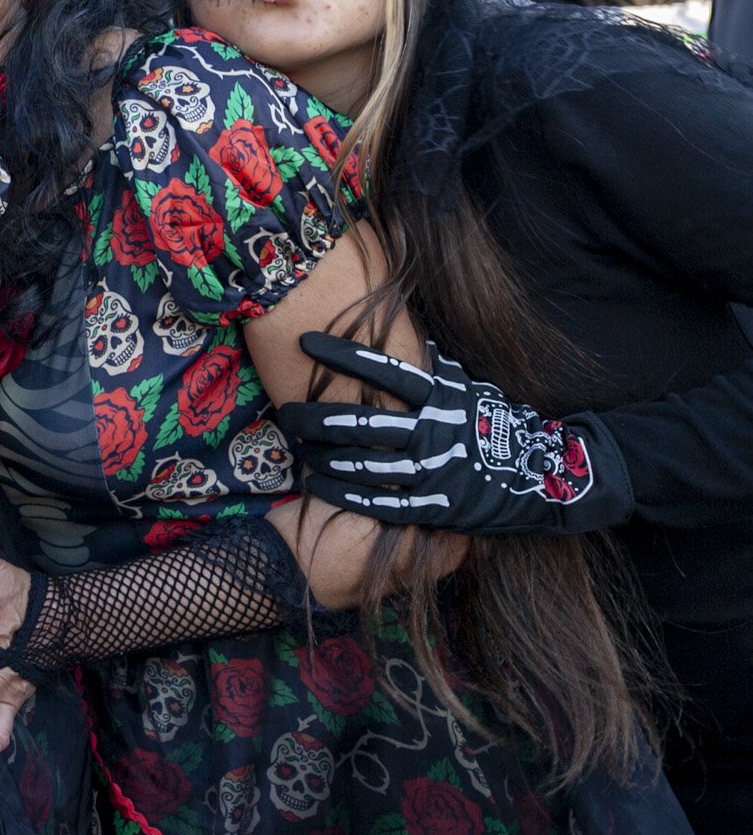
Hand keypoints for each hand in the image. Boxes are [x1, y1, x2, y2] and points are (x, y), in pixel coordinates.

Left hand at [285, 333, 629, 536]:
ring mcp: (435, 471)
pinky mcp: (438, 507)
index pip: (383, 369)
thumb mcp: (469, 387)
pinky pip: (381, 502)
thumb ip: (433, 366)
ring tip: (298, 454)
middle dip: (315, 418)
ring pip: (363, 465)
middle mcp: (434, 431)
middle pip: (359, 422)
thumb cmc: (497, 422)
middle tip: (286, 413)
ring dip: (323, 460)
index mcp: (441, 396)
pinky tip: (320, 488)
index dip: (342, 354)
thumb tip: (403, 327)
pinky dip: (347, 495)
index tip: (305, 341)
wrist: (549, 474)